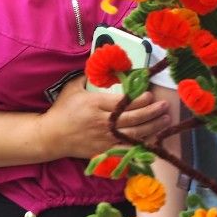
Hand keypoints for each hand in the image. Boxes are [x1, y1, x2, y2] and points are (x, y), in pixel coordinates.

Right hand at [39, 76, 169, 159]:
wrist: (51, 136)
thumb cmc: (62, 109)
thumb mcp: (73, 88)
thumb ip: (89, 77)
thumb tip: (104, 65)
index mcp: (95, 105)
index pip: (123, 102)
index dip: (140, 99)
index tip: (150, 94)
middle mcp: (102, 122)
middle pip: (133, 119)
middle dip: (152, 112)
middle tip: (165, 106)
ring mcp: (104, 139)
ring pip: (133, 135)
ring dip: (152, 127)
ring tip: (165, 119)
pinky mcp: (104, 151)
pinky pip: (127, 149)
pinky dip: (141, 145)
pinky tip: (153, 139)